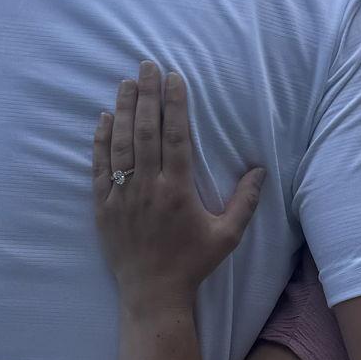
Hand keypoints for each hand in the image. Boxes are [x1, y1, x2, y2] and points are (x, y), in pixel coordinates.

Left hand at [93, 62, 264, 312]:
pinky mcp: (103, 207)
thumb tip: (260, 170)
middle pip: (146, 131)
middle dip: (147, 94)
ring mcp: (122, 196)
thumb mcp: (227, 236)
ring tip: (127, 82)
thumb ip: (245, 202)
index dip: (175, 104)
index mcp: (178, 191)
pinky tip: (104, 118)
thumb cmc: (192, 264)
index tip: (174, 78)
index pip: (176, 137)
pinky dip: (100, 141)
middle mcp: (148, 188)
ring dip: (124, 109)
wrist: (153, 294)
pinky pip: (100, 167)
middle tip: (147, 66)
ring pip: (121, 143)